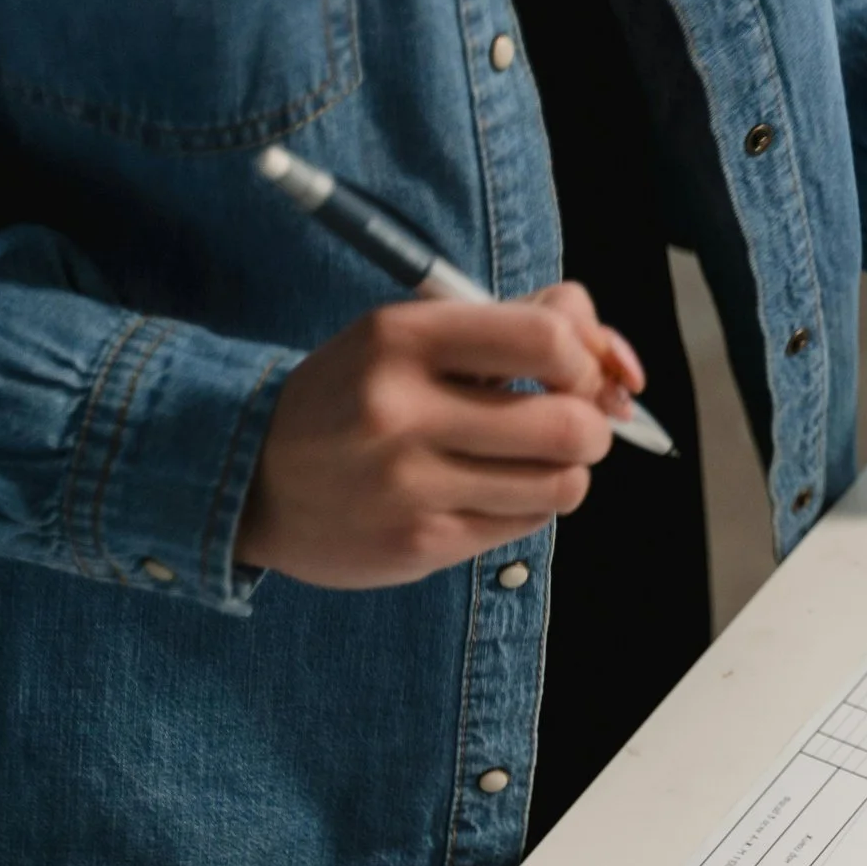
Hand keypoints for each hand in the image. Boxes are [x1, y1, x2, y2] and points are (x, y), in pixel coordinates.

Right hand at [237, 283, 644, 587]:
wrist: (252, 477)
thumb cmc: (358, 397)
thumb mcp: (414, 334)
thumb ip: (518, 324)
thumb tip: (614, 355)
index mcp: (403, 337)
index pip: (548, 339)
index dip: (586, 358)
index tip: (573, 371)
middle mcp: (402, 409)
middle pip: (570, 424)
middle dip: (593, 426)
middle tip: (569, 425)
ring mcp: (409, 483)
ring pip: (562, 483)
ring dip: (566, 472)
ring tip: (531, 461)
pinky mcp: (420, 541)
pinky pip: (527, 524)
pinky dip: (530, 506)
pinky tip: (492, 491)